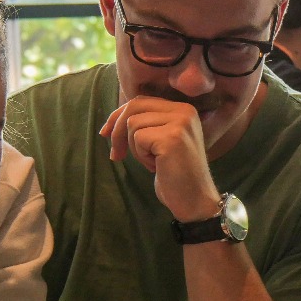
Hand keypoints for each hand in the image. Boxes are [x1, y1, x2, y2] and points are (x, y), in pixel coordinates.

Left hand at [99, 96, 220, 219]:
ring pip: (134, 123)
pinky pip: (138, 138)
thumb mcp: (162, 141)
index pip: (141, 101)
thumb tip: (112, 121)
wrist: (194, 199)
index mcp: (184, 109)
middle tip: (116, 154)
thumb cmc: (175, 174)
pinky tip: (156, 166)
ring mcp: (180, 123)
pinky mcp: (172, 138)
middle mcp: (184, 111)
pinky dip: (141, 156)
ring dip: (135, 148)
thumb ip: (147, 124)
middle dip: (117, 130)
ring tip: (152, 162)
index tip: (106, 133)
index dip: (119, 115)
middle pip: (134, 107)